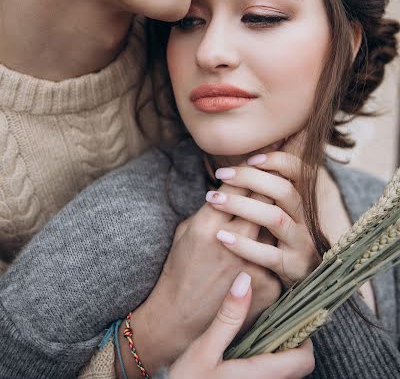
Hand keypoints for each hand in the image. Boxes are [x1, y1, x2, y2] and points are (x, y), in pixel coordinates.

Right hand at [132, 185, 281, 371]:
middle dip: (268, 183)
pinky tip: (283, 233)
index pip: (238, 187)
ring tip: (283, 195)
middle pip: (262, 200)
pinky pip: (279, 252)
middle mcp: (231, 242)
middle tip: (276, 170)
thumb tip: (235, 186)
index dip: (248, 172)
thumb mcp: (187, 230)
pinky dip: (278, 242)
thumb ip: (211, 207)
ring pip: (276, 224)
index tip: (256, 162)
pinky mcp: (267, 285)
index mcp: (207, 226)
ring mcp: (252, 265)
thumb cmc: (181, 268)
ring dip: (278, 208)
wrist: (182, 317)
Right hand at [169, 272, 314, 378]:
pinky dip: (264, 359)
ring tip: (259, 326)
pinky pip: (267, 375)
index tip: (290, 313)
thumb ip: (228, 317)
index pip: (305, 359)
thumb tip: (245, 281)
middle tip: (272, 315)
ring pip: (283, 371)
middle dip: (289, 338)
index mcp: (263, 375)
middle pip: (297, 365)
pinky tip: (244, 346)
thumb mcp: (204, 349)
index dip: (303, 336)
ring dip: (276, 349)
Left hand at [208, 148, 320, 287]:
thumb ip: (266, 190)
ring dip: (242, 205)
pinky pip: (268, 255)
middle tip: (221, 174)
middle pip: (284, 191)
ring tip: (213, 200)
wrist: (286, 287)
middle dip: (251, 178)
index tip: (251, 158)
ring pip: (275, 217)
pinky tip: (222, 236)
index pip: (299, 171)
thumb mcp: (271, 215)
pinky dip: (244, 245)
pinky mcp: (293, 269)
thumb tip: (251, 155)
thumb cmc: (268, 243)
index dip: (277, 161)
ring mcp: (302, 245)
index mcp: (302, 202)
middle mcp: (306, 221)